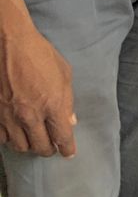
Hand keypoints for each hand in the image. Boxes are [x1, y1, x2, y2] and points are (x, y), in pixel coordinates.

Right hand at [0, 15, 76, 155]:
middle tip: (51, 146)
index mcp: (53, 105)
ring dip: (29, 146)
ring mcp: (10, 117)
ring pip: (20, 146)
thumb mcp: (64, 73)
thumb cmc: (40, 54)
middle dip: (49, 150)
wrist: (10, 43)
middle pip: (41, 147)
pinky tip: (15, 132)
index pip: (62, 137)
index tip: (68, 153)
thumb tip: (70, 120)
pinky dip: (11, 139)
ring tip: (33, 140)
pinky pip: (3, 138)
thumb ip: (68, 99)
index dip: (67, 149)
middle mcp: (31, 115)